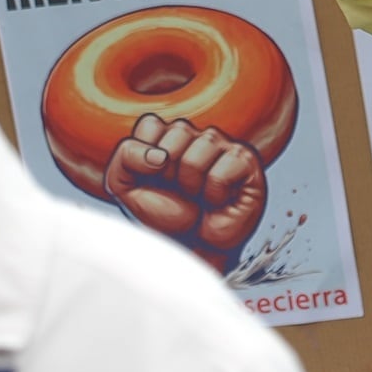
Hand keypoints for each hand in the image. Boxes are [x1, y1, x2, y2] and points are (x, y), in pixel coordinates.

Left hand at [102, 113, 265, 271]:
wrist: (189, 248)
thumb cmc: (162, 216)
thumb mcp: (124, 187)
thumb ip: (125, 156)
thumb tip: (159, 153)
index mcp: (168, 137)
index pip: (150, 124)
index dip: (144, 157)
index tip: (150, 179)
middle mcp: (197, 137)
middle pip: (177, 131)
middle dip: (168, 171)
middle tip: (177, 191)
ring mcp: (224, 146)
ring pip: (200, 148)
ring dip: (192, 184)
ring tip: (198, 197)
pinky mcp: (247, 161)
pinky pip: (223, 169)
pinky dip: (214, 193)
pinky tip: (217, 200)